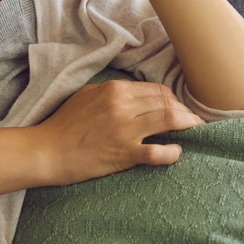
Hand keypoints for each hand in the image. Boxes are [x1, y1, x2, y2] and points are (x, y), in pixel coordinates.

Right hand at [35, 79, 204, 186]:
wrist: (48, 150)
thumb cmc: (64, 124)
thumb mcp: (87, 95)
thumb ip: (111, 91)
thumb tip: (134, 94)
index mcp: (114, 89)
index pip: (155, 90)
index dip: (172, 98)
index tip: (178, 107)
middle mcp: (122, 105)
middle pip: (166, 102)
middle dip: (184, 110)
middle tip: (192, 120)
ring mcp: (125, 130)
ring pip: (169, 119)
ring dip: (187, 125)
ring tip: (195, 130)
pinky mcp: (124, 153)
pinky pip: (157, 152)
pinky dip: (172, 152)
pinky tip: (177, 152)